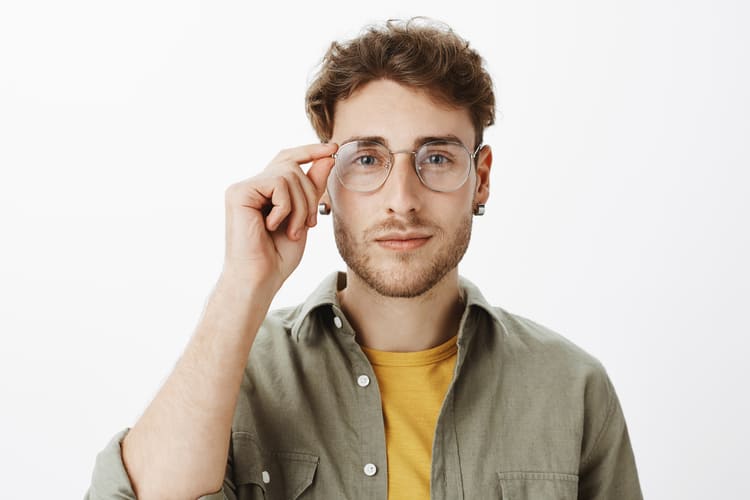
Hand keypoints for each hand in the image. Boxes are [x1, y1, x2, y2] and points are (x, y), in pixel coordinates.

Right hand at [220, 143, 336, 293]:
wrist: (259, 280)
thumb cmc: (277, 256)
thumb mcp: (303, 218)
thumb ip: (312, 187)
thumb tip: (327, 157)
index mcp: (264, 191)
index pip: (288, 160)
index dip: (310, 151)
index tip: (333, 147)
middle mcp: (251, 185)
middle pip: (293, 166)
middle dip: (310, 194)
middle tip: (310, 225)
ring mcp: (243, 188)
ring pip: (289, 175)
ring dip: (300, 206)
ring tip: (292, 230)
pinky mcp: (239, 193)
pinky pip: (278, 184)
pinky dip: (285, 208)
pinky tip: (272, 226)